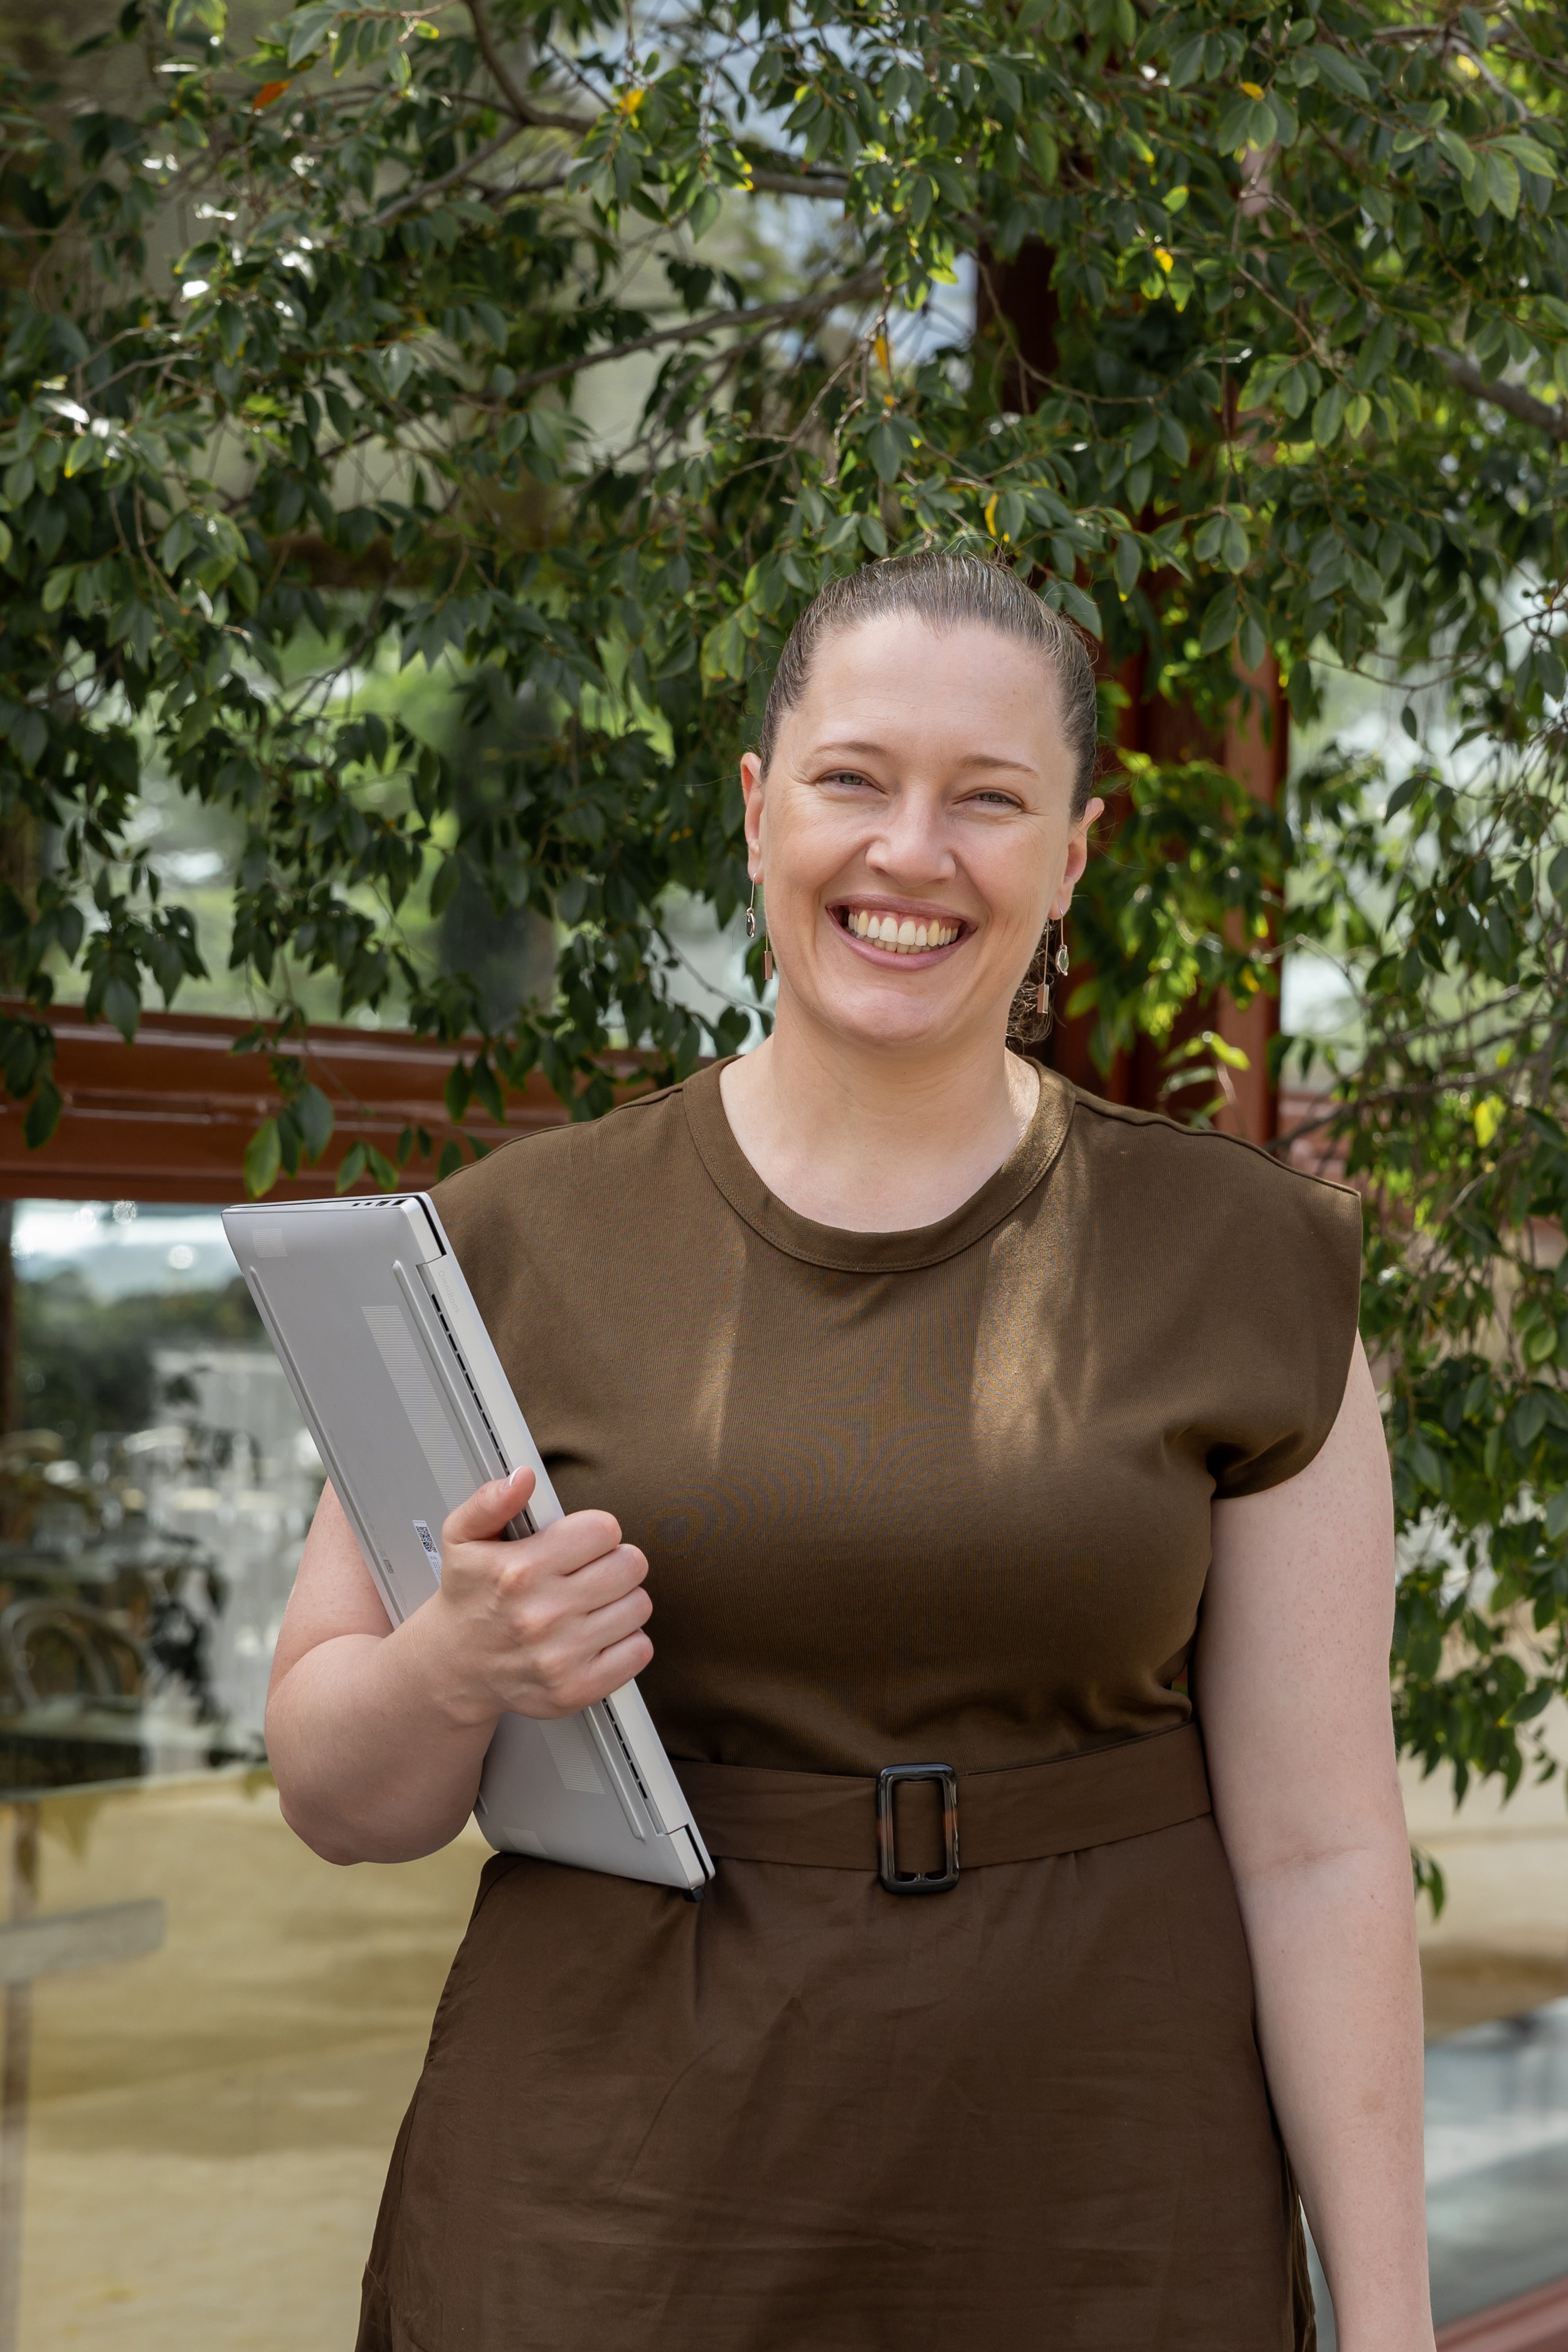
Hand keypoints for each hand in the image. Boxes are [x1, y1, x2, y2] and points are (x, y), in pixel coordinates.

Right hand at [417, 1466, 652, 1725]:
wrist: (453, 1667)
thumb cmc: (468, 1598)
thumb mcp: (463, 1538)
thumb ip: (490, 1500)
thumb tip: (522, 1477)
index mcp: (520, 1571)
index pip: (604, 1530)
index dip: (595, 1531)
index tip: (580, 1543)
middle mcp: (542, 1615)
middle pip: (630, 1565)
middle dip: (614, 1562)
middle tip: (590, 1572)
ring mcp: (561, 1656)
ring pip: (639, 1605)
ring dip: (621, 1601)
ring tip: (591, 1603)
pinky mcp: (577, 1689)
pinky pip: (638, 1650)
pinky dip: (625, 1641)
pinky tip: (597, 1635)